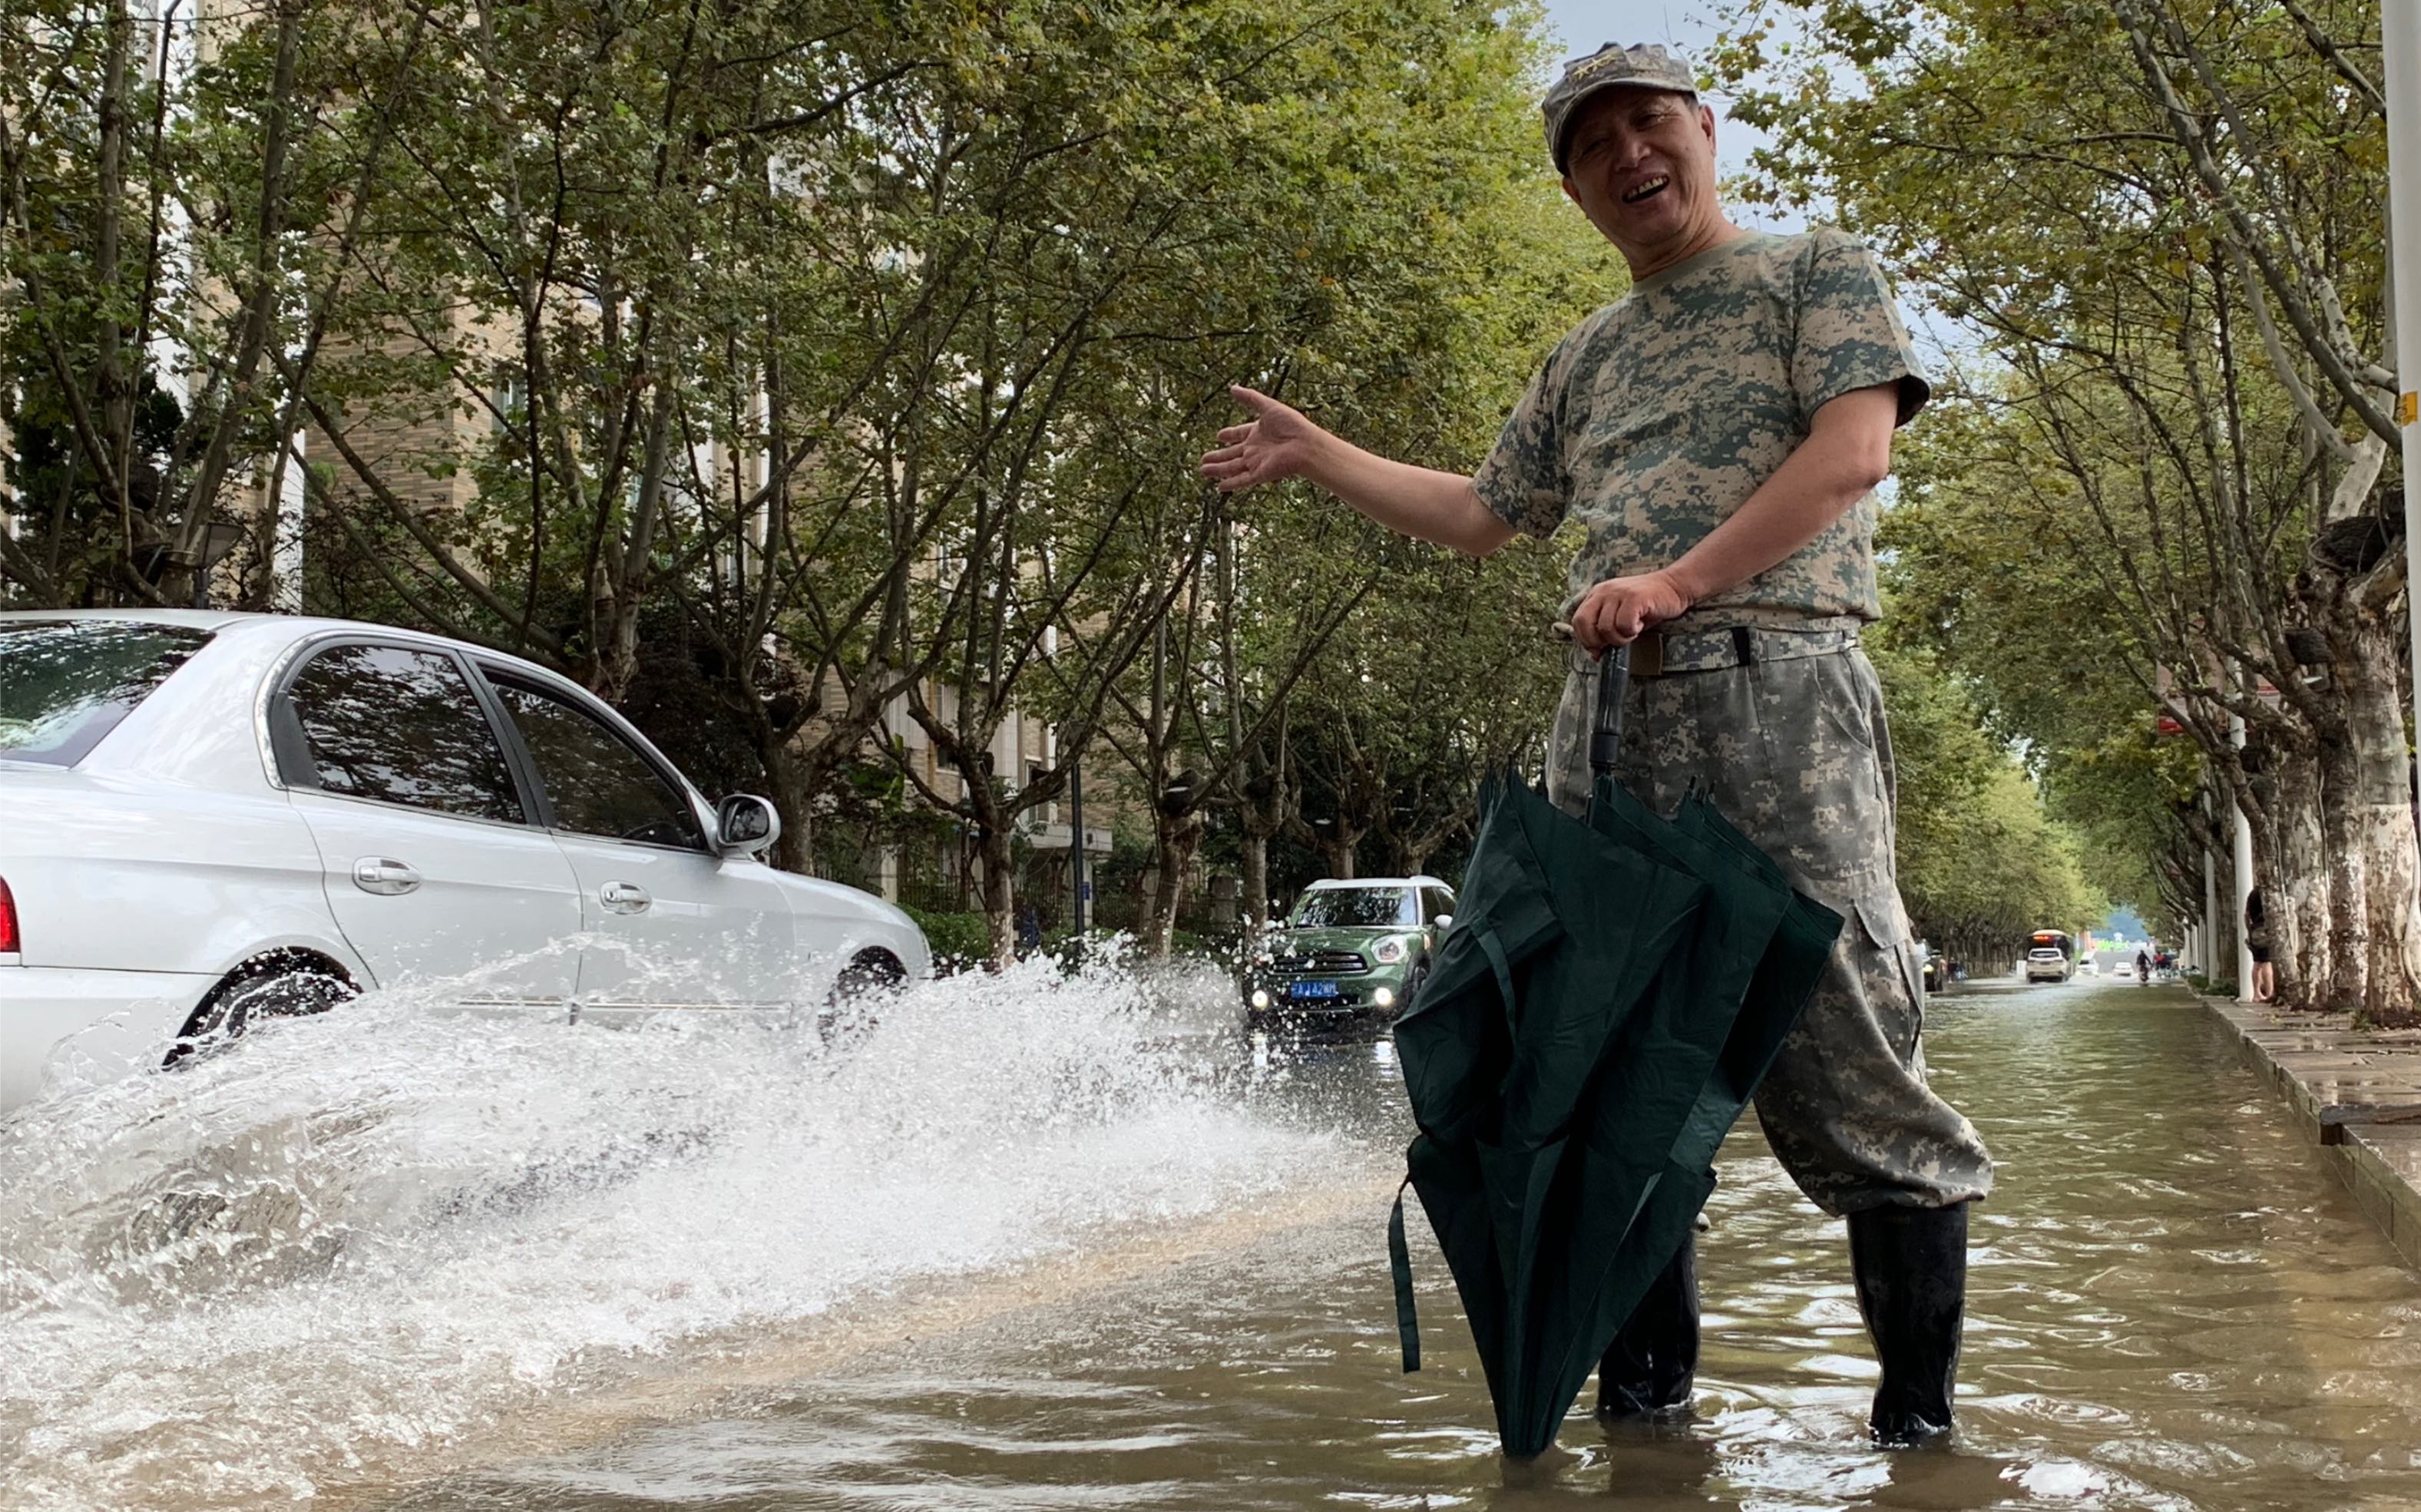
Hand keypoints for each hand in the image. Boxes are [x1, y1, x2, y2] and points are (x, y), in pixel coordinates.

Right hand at [1199, 385, 1328, 492]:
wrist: (1305, 445)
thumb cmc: (1292, 425)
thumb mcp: (1268, 406)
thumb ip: (1250, 398)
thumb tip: (1232, 388)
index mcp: (1258, 432)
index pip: (1239, 433)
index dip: (1229, 435)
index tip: (1219, 435)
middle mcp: (1255, 448)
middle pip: (1232, 453)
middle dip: (1217, 456)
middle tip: (1203, 459)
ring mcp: (1256, 462)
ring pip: (1232, 467)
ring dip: (1217, 469)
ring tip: (1202, 471)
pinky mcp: (1259, 474)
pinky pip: (1241, 480)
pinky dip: (1230, 484)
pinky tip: (1219, 487)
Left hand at [1570, 569, 1693, 651]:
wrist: (1674, 586)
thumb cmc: (1647, 605)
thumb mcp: (1620, 615)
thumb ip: (1605, 630)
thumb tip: (1595, 655)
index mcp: (1597, 595)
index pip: (1577, 621)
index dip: (1585, 640)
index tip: (1599, 649)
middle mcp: (1604, 591)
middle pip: (1584, 623)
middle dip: (1597, 641)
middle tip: (1615, 642)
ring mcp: (1618, 593)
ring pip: (1605, 628)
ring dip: (1620, 638)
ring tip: (1633, 630)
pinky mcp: (1634, 597)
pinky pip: (1624, 625)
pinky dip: (1632, 631)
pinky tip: (1640, 624)